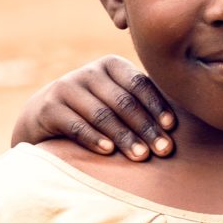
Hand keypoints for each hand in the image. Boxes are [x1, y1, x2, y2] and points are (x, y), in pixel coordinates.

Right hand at [8, 56, 174, 158]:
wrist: (44, 116)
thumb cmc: (94, 111)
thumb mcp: (115, 99)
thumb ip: (140, 104)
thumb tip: (178, 127)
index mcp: (111, 66)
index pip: (139, 84)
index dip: (157, 106)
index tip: (171, 128)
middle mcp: (89, 72)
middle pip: (123, 102)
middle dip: (146, 128)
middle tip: (163, 150)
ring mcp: (66, 87)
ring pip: (102, 114)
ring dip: (124, 136)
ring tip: (141, 156)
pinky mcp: (49, 107)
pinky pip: (75, 125)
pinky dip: (93, 138)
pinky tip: (108, 151)